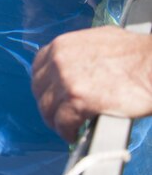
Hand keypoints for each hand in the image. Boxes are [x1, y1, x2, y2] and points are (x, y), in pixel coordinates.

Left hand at [32, 26, 151, 142]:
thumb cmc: (135, 53)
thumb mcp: (98, 40)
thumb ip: (78, 51)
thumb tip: (75, 64)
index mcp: (62, 45)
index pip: (38, 67)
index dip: (44, 84)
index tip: (50, 94)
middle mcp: (58, 61)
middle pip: (39, 89)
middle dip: (48, 103)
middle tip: (58, 113)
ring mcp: (65, 81)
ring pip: (47, 108)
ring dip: (55, 120)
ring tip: (66, 127)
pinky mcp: (77, 101)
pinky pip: (62, 122)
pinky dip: (67, 131)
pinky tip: (74, 134)